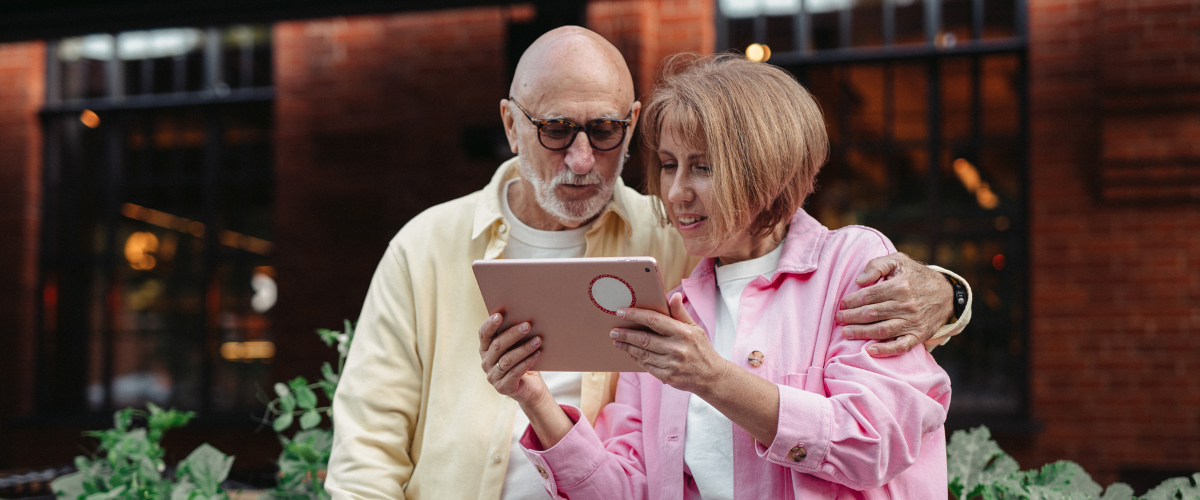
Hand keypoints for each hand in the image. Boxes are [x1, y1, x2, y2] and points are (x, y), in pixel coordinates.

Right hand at [478, 313, 547, 405]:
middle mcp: (486, 363)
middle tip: (527, 325)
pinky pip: (515, 373)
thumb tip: (523, 318)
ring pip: (507, 360)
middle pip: (497, 346)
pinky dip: (527, 362)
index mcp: (486, 350)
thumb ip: (514, 336)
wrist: (530, 388)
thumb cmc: (523, 362)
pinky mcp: (503, 388)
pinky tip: (537, 354)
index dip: (490, 325)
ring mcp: (493, 377)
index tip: (499, 315)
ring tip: (538, 340)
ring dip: (524, 348)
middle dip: (512, 334)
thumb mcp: (516, 347)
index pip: (484, 335)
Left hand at [610, 293, 730, 394]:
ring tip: (617, 341)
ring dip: (627, 347)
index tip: (621, 312)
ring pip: (643, 354)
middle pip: (644, 339)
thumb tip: (673, 296)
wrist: (712, 377)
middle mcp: (677, 348)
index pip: (655, 320)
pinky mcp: (668, 377)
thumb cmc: (701, 349)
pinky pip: (647, 366)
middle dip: (625, 334)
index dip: (636, 315)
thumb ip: (680, 313)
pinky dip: (636, 359)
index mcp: (684, 332)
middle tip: (613, 331)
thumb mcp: (695, 328)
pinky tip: (629, 353)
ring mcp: (672, 364)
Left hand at [837, 252, 954, 356]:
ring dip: (861, 333)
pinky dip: (886, 350)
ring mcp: (914, 322)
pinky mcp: (919, 335)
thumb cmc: (916, 276)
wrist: (947, 294)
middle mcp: (907, 305)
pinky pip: (901, 346)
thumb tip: (859, 281)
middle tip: (838, 319)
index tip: (841, 304)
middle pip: (872, 313)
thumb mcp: (899, 261)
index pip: (870, 295)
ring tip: (845, 333)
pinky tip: (870, 350)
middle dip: (851, 317)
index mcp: (901, 285)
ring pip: (883, 330)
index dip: (852, 301)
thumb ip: (877, 265)